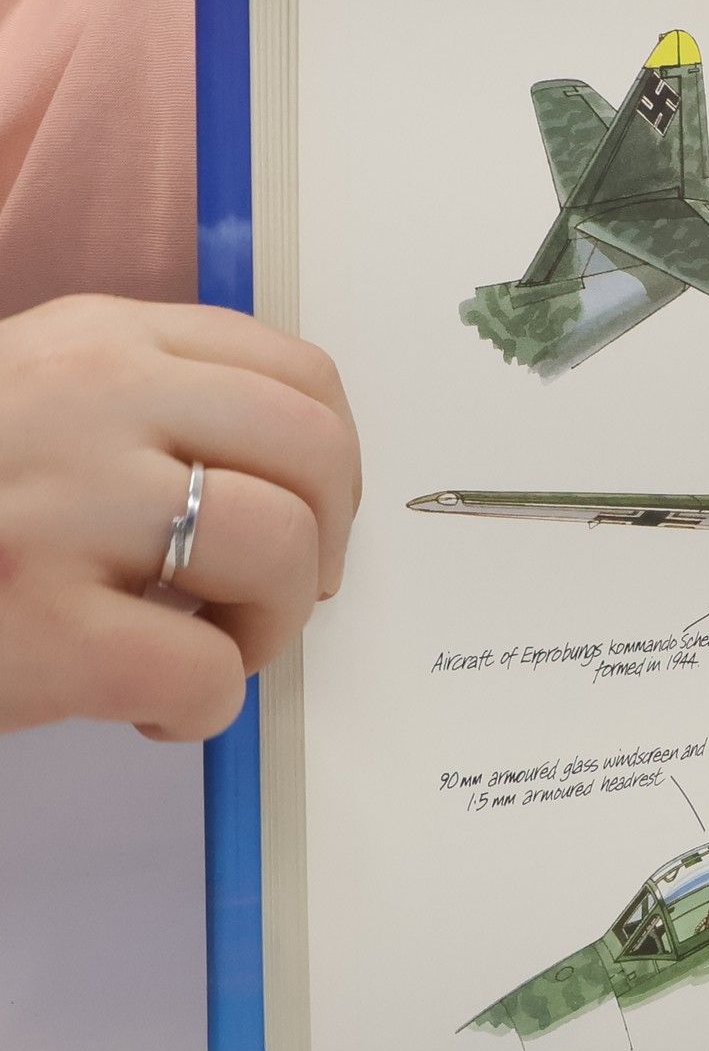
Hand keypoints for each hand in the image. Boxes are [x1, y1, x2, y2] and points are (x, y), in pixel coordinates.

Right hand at [0, 296, 360, 740]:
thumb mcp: (33, 405)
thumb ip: (146, 410)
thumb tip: (301, 479)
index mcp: (95, 340)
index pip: (299, 375)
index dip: (335, 465)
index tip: (310, 519)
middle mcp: (87, 400)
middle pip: (315, 455)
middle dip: (322, 546)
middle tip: (266, 602)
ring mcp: (59, 508)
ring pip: (280, 550)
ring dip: (267, 628)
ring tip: (199, 652)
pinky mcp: (40, 625)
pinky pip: (208, 672)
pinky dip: (199, 710)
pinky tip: (139, 710)